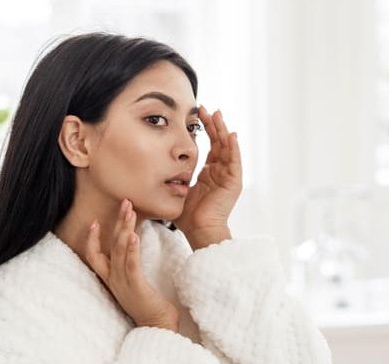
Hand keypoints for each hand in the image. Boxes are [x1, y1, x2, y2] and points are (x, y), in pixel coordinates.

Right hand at [85, 199, 183, 334]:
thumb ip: (131, 269)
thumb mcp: (136, 285)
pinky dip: (131, 249)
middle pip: (110, 245)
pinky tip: (134, 236)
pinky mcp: (136, 287)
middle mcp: (114, 280)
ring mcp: (123, 283)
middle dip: (117, 222)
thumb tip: (134, 250)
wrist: (157, 327)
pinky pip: (131, 265)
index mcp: (112, 279)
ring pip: (119, 251)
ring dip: (124, 228)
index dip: (92, 239)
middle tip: (125, 202)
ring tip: (130, 211)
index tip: (94, 221)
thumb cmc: (150, 306)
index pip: (94, 256)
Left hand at [174, 107, 241, 242]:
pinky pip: (235, 162)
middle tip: (207, 108)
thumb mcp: (178, 190)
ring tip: (218, 115)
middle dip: (214, 125)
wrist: (198, 230)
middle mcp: (220, 173)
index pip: (210, 146)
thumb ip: (172, 178)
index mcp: (209, 174)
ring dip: (223, 131)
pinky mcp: (233, 183)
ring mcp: (228, 177)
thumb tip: (152, 170)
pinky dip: (234, 148)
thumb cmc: (187, 216)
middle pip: (219, 143)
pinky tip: (231, 135)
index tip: (197, 115)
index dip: (205, 130)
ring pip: (228, 148)